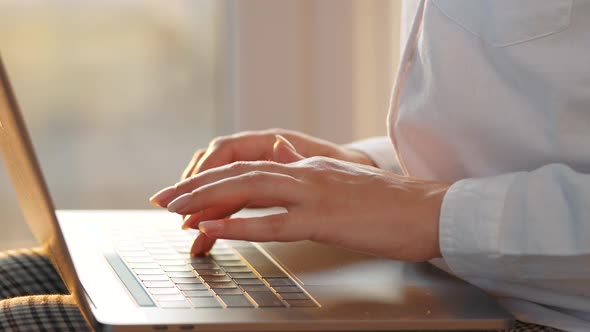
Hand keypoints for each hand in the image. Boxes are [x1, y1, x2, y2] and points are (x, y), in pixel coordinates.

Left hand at [151, 129, 374, 252]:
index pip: (251, 169)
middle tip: (163, 199)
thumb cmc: (388, 203)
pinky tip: (211, 228)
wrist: (427, 210)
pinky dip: (237, 224)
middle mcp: (306, 173)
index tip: (186, 193)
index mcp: (308, 166)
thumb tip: (282, 155)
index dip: (214, 180)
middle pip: (240, 174)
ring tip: (175, 211)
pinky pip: (273, 221)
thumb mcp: (342, 178)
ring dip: (207, 201)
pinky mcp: (325, 217)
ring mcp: (314, 193)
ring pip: (249, 190)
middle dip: (196, 187)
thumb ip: (307, 167)